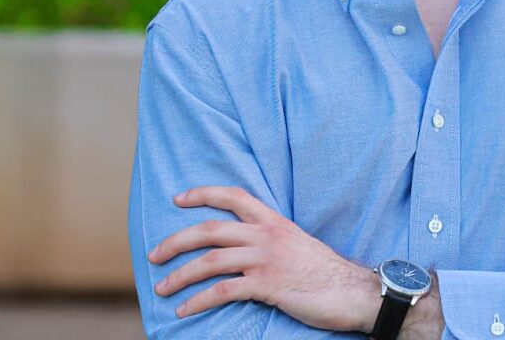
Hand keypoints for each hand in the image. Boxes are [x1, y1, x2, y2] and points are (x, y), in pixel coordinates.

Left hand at [148, 186, 379, 330]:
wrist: (350, 289)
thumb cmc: (322, 271)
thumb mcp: (295, 243)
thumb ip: (270, 240)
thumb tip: (244, 247)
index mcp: (274, 220)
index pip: (234, 196)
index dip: (204, 194)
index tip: (179, 198)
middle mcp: (267, 234)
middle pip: (211, 229)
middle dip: (177, 240)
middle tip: (154, 254)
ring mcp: (266, 259)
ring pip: (211, 260)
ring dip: (180, 274)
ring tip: (161, 287)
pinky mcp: (267, 285)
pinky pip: (223, 290)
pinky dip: (199, 300)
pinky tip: (184, 310)